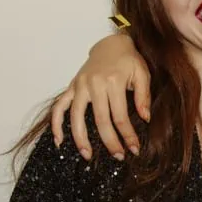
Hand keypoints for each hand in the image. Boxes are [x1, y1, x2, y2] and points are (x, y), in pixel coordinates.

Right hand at [49, 34, 150, 161]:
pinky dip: (56, 123)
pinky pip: (59, 106)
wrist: (112, 44)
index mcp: (113, 82)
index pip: (120, 116)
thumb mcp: (142, 74)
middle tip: (117, 156)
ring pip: (76, 116)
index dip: (127, 135)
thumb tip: (145, 118)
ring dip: (81, 138)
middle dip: (109, 141)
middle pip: (100, 120)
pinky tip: (59, 140)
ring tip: (88, 155)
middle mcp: (94, 84)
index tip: (133, 149)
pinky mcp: (72, 86)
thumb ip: (144, 96)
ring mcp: (80, 85)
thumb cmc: (129, 60)